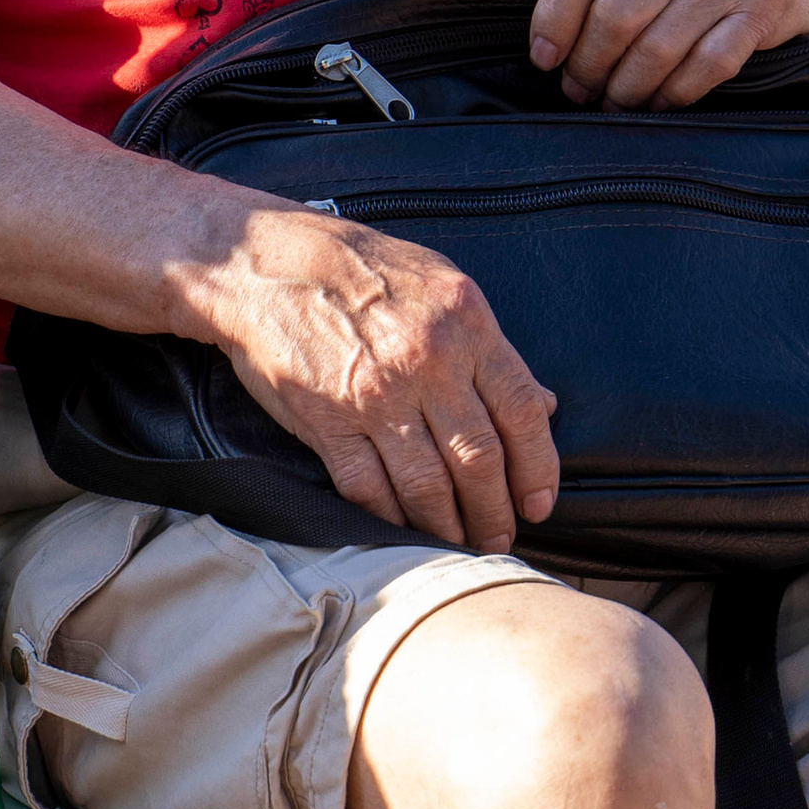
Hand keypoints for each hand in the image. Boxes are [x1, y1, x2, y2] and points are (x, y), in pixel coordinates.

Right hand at [177, 207, 558, 554]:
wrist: (266, 264)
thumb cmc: (362, 270)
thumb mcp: (442, 287)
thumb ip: (491, 349)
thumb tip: (543, 404)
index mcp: (465, 325)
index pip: (521, 411)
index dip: (538, 467)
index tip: (539, 503)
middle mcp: (427, 363)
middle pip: (479, 459)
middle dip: (495, 512)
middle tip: (500, 539)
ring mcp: (375, 397)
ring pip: (428, 486)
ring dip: (449, 528)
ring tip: (460, 544)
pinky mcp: (329, 423)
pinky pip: (370, 489)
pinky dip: (392, 521)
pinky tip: (406, 532)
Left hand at [488, 0, 808, 105]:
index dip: (552, 18)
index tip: (543, 58)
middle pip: (616, 15)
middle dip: (589, 67)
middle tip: (580, 92)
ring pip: (660, 47)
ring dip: (629, 89)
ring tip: (617, 103)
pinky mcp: (769, 2)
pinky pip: (710, 64)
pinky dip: (678, 94)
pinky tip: (663, 103)